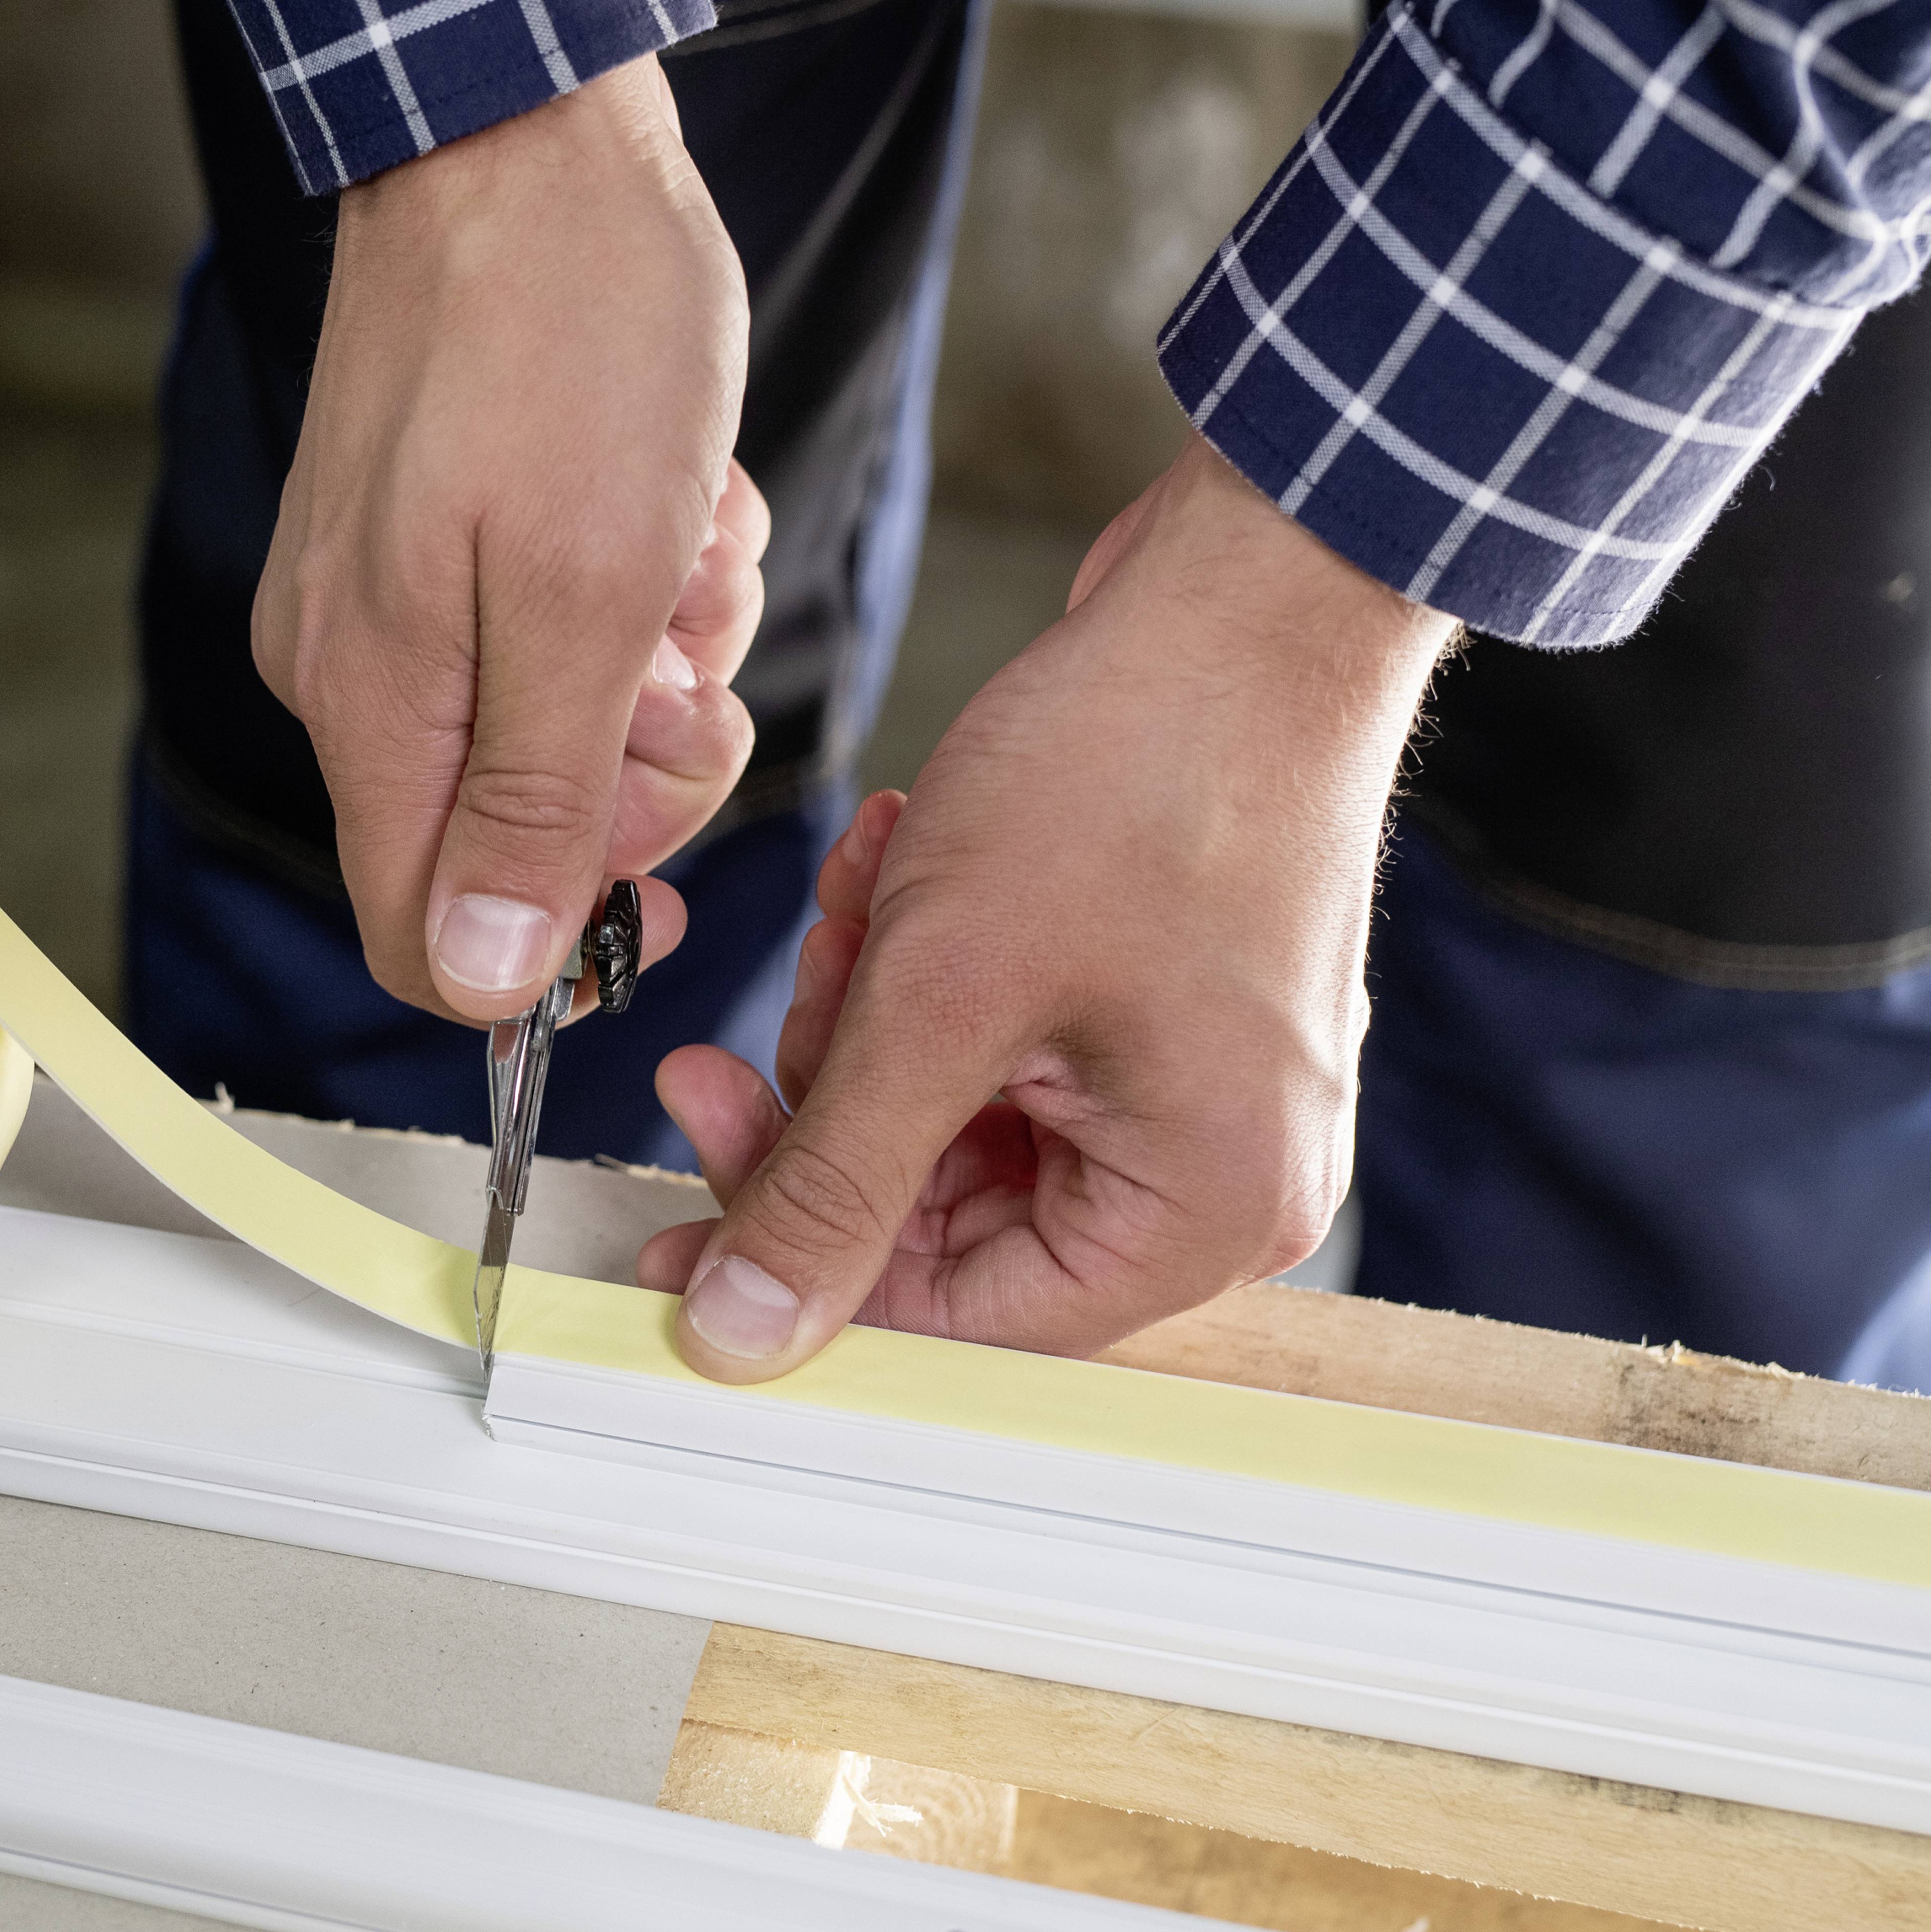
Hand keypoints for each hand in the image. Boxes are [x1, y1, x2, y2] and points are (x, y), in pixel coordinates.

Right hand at [251, 56, 764, 1021]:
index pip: (429, 944)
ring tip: (683, 531)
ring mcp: (384, 598)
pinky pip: (551, 629)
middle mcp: (351, 671)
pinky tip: (668, 491)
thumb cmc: (572, 335)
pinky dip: (637, 582)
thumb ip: (534, 800)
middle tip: (688, 646)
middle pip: (511, 842)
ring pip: (555, 727)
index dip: (560, 944)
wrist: (521, 128)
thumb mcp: (589, 592)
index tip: (670, 854)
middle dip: (643, 763)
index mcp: (374, 708)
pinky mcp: (429, 533)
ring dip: (659, 655)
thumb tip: (481, 980)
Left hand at [638, 438, 1458, 1379]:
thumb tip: (743, 1336)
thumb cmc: (1141, 773)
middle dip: (838, 1106)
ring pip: (958, 1119)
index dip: (806, 1269)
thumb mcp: (944, 998)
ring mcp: (1197, 1087)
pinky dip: (927, 972)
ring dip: (871, 1020)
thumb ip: (834, 1183)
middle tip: (742, 1030)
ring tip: (853, 905)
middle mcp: (1222, 1175)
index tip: (683, 1215)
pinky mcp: (1161, 1008)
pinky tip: (893, 877)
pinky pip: (1001, 1042)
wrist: (1247, 596)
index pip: (965, 1316)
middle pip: (954, 1219)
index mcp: (1205, 1213)